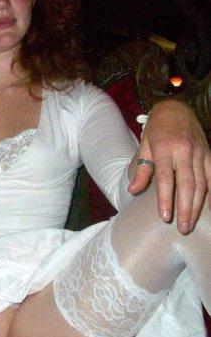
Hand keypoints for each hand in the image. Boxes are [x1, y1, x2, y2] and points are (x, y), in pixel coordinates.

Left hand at [128, 100, 210, 232]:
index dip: (166, 199)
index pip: (166, 178)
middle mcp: (185, 151)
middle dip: (185, 209)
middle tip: (182, 229)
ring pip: (202, 183)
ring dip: (198, 205)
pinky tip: (207, 208)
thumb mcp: (144, 146)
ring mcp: (200, 153)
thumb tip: (133, 191)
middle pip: (188, 185)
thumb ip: (141, 170)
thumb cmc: (157, 129)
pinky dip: (210, 193)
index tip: (165, 217)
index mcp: (165, 149)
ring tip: (191, 223)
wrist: (176, 107)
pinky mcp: (209, 153)